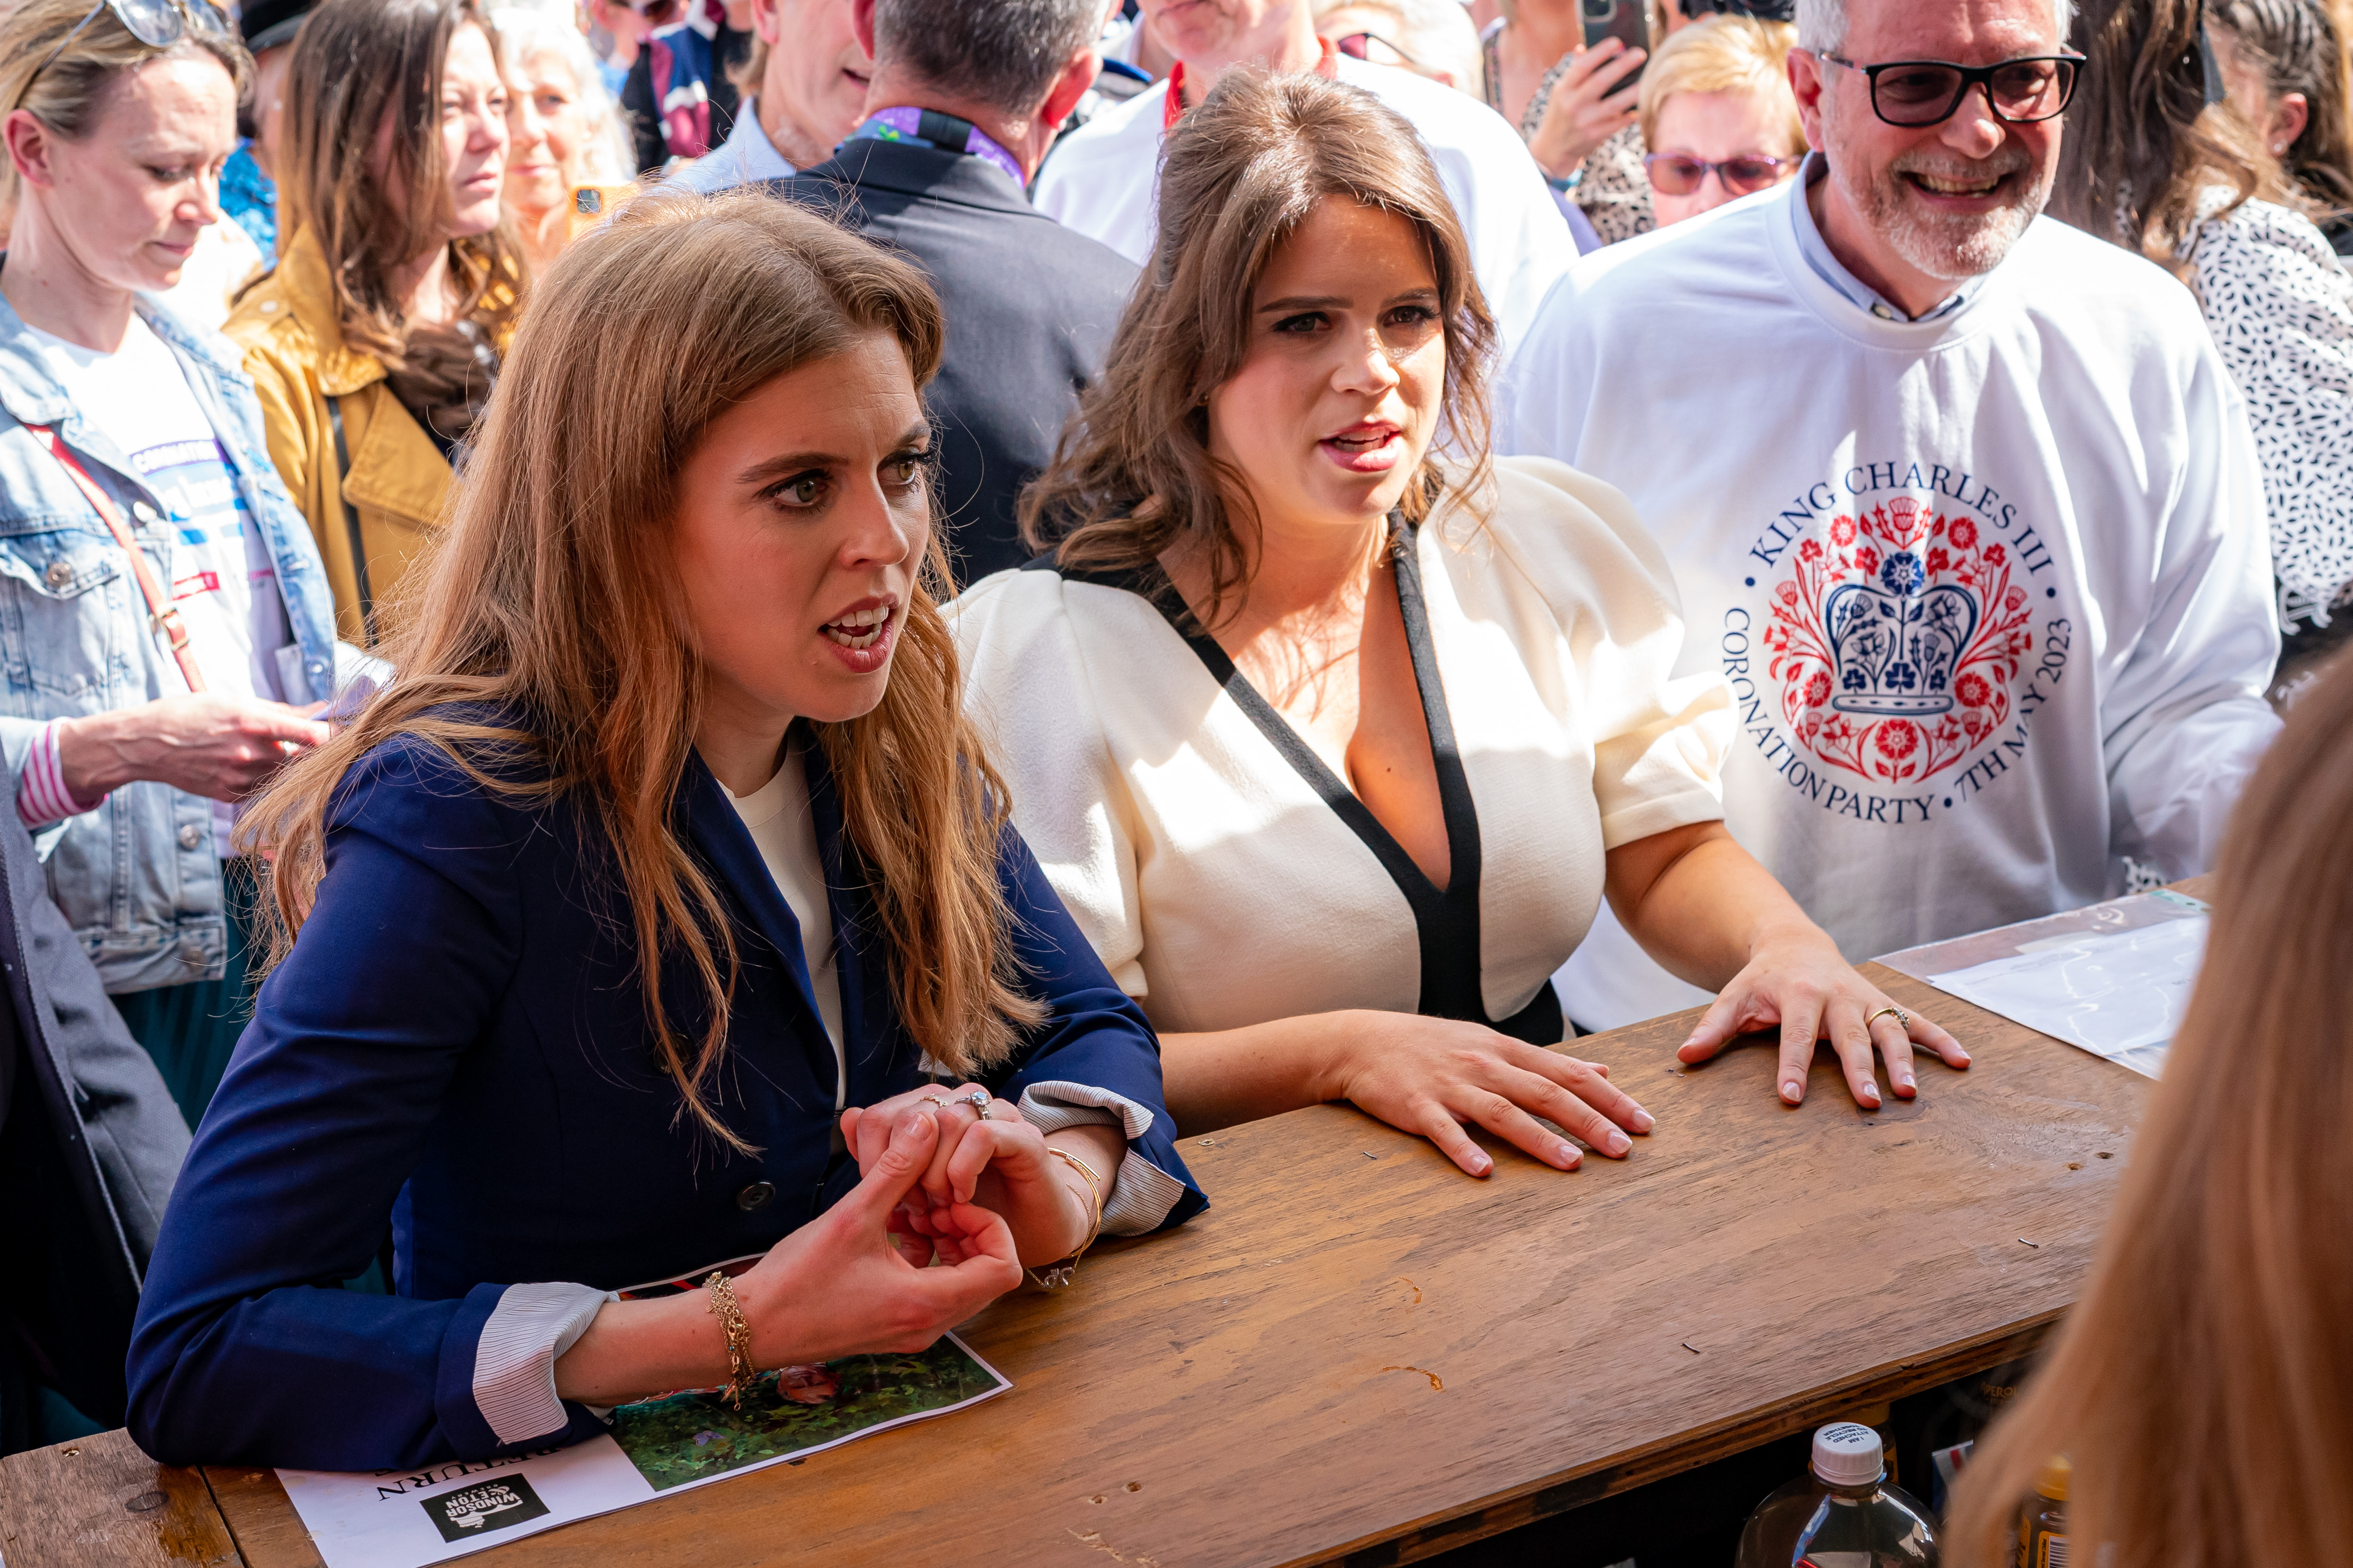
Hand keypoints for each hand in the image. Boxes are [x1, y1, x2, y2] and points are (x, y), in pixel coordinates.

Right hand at [58, 694, 329, 802]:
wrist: (144, 744)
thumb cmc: (190, 714)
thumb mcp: (233, 702)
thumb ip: (279, 710)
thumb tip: (318, 710)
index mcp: (251, 722)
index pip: (311, 735)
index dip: (333, 737)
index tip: (343, 735)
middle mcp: (248, 752)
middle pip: (301, 758)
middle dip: (311, 753)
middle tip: (315, 746)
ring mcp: (238, 776)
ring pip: (283, 775)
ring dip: (288, 767)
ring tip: (276, 753)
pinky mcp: (229, 793)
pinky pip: (263, 788)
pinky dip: (267, 778)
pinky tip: (253, 766)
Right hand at [552, 1109, 1019, 1405]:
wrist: (748, 1328)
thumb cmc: (796, 1279)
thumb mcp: (852, 1215)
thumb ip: (896, 1167)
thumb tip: (928, 1122)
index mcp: (926, 1304)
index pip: (1005, 1267)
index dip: (988, 1225)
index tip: (947, 1200)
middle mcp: (928, 1326)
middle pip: (988, 1275)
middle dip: (968, 1229)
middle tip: (931, 1200)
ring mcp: (912, 1331)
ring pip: (961, 1282)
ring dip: (947, 1242)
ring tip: (910, 1211)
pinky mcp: (894, 1327)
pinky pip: (934, 1290)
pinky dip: (927, 1258)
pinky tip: (893, 1230)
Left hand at [839, 1085, 1102, 1266]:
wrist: (1030, 1233)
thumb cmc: (969, 1212)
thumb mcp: (913, 1192)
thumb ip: (883, 1160)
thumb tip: (848, 1117)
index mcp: (931, 1110)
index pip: (878, 1115)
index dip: (871, 1160)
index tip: (882, 1200)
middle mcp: (962, 1103)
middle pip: (910, 1115)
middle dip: (903, 1169)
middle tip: (911, 1208)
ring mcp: (996, 1115)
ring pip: (946, 1121)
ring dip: (934, 1173)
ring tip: (937, 1208)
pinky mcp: (1024, 1136)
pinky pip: (982, 1135)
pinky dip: (963, 1171)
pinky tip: (961, 1199)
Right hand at [1319, 1012, 1654, 1177]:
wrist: (1364, 1042)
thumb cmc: (1434, 1046)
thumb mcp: (1492, 1044)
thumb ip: (1546, 1062)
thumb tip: (1601, 1071)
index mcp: (1505, 1051)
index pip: (1567, 1073)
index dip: (1608, 1098)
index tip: (1643, 1122)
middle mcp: (1484, 1066)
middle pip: (1545, 1092)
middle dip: (1588, 1120)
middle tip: (1624, 1148)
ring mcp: (1450, 1086)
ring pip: (1502, 1112)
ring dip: (1539, 1138)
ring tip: (1572, 1163)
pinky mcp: (1416, 1106)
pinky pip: (1443, 1130)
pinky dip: (1463, 1149)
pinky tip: (1483, 1171)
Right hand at [1526, 38, 1644, 179]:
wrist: (1552, 148)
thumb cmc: (1561, 113)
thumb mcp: (1561, 91)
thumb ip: (1573, 71)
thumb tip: (1581, 48)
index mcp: (1564, 88)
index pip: (1582, 66)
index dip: (1600, 52)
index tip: (1617, 41)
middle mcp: (1572, 104)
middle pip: (1600, 81)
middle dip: (1622, 66)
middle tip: (1641, 53)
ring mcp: (1584, 121)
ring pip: (1613, 105)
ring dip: (1633, 92)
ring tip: (1649, 81)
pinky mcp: (1593, 136)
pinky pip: (1617, 124)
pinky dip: (1629, 117)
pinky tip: (1640, 108)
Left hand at [1677, 925, 1970, 1106]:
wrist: (1794, 944)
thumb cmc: (1762, 980)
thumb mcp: (1734, 997)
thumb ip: (1712, 1027)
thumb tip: (1683, 1058)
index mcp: (1799, 996)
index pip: (1795, 1036)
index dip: (1793, 1067)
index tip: (1791, 1099)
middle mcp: (1837, 996)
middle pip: (1850, 1037)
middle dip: (1859, 1071)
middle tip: (1868, 1104)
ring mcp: (1866, 1000)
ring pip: (1888, 1031)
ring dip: (1903, 1061)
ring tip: (1910, 1092)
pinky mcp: (1884, 1003)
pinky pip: (1916, 1022)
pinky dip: (1940, 1040)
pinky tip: (1963, 1062)